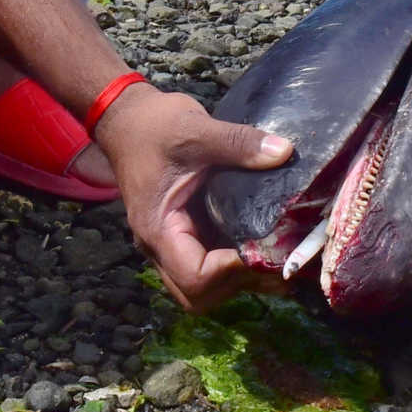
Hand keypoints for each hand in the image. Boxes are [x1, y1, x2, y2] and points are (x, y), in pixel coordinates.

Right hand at [97, 84, 293, 309]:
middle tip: (277, 257)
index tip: (265, 248)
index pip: (194, 276)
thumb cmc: (153, 126)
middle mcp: (161, 245)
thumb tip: (285, 153)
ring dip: (239, 278)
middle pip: (198, 294)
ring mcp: (171, 241)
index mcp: (158, 229)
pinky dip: (236, 261)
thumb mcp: (196, 130)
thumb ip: (239, 143)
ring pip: (203, 285)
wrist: (126, 118)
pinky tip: (266, 241)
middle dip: (239, 282)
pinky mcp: (184, 231)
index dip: (232, 270)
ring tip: (277, 254)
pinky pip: (208, 262)